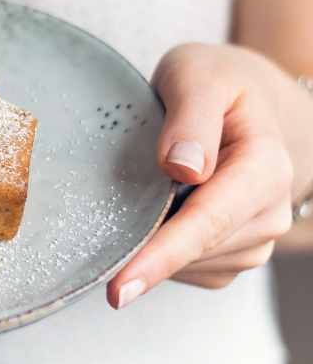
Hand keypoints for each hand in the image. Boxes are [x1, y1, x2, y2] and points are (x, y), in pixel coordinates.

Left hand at [107, 42, 312, 308]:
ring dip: (151, 244)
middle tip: (93, 241)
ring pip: (188, 265)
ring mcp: (254, 241)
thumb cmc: (215, 85)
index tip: (120, 288)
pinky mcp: (231, 258)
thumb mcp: (199, 75)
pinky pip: (186, 270)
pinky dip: (159, 250)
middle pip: (195, 250)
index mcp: (265, 168)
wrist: (240, 105)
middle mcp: (268, 212)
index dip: (161, 256)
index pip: (208, 222)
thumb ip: (192, 114)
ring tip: (138, 193)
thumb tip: (182, 165)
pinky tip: (152, 213)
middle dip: (142, 252)